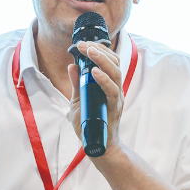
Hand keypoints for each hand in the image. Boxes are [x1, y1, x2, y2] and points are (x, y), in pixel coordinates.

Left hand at [67, 40, 124, 156]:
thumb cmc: (90, 124)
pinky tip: (95, 72)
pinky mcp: (114, 108)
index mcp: (109, 84)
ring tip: (89, 51)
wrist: (99, 146)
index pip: (109, 61)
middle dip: (99, 50)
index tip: (83, 43)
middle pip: (114, 63)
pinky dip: (104, 80)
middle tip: (83, 44)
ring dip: (102, 60)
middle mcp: (116, 89)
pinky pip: (112, 91)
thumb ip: (77, 83)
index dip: (99, 49)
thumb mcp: (79, 100)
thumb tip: (72, 65)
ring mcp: (116, 98)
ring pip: (115, 73)